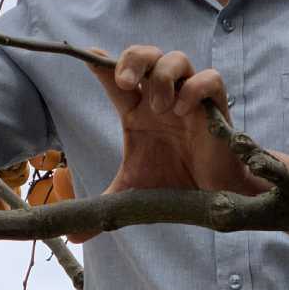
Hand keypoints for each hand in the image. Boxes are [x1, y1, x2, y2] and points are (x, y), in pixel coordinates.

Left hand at [68, 46, 254, 242]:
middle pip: (146, 54)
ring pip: (177, 58)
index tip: (87, 55)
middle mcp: (160, 97)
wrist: (216, 197)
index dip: (102, 63)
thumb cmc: (174, 182)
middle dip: (133, 59)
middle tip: (125, 82)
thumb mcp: (133, 192)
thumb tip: (72, 235)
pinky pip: (209, 78)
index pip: (116, 78)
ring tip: (160, 108)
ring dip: (163, 77)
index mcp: (137, 110)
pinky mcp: (216, 105)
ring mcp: (188, 97)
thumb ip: (105, 205)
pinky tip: (184, 110)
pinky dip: (194, 88)